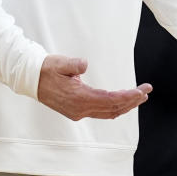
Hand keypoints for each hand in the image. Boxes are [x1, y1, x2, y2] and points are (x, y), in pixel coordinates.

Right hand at [37, 55, 151, 120]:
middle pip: (113, 109)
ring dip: (125, 106)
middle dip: (131, 101)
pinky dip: (114, 107)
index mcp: (78, 98)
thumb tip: (85, 64)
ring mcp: (78, 112)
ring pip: (108, 112)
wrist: (30, 79)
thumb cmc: (46, 69)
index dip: (127, 97)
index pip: (110, 100)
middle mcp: (80, 109)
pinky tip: (122, 102)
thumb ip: (74, 64)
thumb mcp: (60, 63)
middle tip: (146, 92)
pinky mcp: (76, 111)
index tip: (141, 91)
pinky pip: (101, 112)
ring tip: (139, 97)